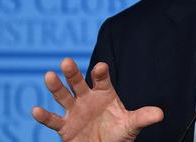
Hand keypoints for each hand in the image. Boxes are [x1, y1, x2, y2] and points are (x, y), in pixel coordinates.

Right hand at [32, 58, 163, 141]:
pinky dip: (44, 116)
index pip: (102, 80)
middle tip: (67, 61)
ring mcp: (74, 111)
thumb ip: (143, 117)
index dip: (101, 73)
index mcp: (104, 94)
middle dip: (73, 73)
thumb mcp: (131, 125)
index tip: (101, 67)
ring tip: (49, 75)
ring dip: (56, 87)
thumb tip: (160, 113)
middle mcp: (87, 98)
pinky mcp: (64, 126)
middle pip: (78, 83)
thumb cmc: (118, 133)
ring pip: (63, 96)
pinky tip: (35, 109)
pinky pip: (53, 120)